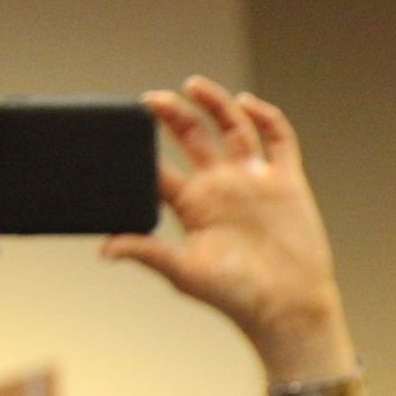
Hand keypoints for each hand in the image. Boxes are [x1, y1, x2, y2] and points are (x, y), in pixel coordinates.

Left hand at [102, 77, 351, 383]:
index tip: (126, 126)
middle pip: (192, 136)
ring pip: (232, 127)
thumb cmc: (237, 297)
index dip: (141, 143)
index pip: (159, 165)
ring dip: (214, 103)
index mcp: (192, 206)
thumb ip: (148, 252)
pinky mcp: (287, 182)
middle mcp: (221, 187)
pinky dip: (266, 117)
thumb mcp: (186, 273)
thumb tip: (106, 248)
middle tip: (153, 100)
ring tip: (193, 86)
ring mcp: (254, 181)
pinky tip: (248, 104)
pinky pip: (278, 139)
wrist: (289, 309)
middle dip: (172, 114)